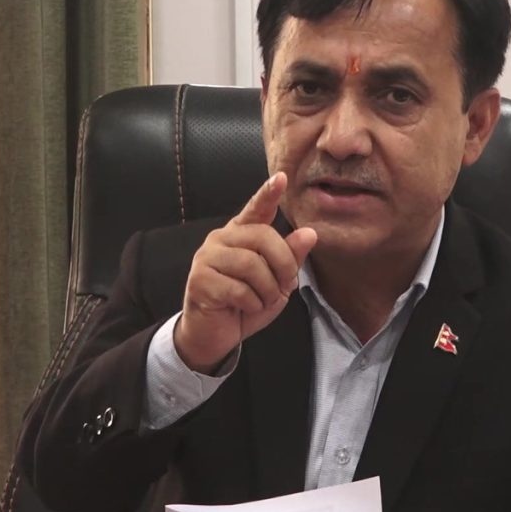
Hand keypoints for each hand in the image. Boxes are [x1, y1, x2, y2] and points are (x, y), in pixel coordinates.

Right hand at [174, 172, 317, 373]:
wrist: (215, 334)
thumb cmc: (246, 303)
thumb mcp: (277, 282)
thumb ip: (291, 258)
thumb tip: (310, 233)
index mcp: (241, 234)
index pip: (256, 209)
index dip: (268, 194)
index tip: (281, 177)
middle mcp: (221, 239)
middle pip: (263, 238)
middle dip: (283, 265)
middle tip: (284, 286)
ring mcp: (207, 258)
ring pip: (252, 265)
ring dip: (267, 290)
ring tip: (262, 301)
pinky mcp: (200, 280)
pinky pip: (239, 289)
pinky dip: (252, 304)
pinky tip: (244, 308)